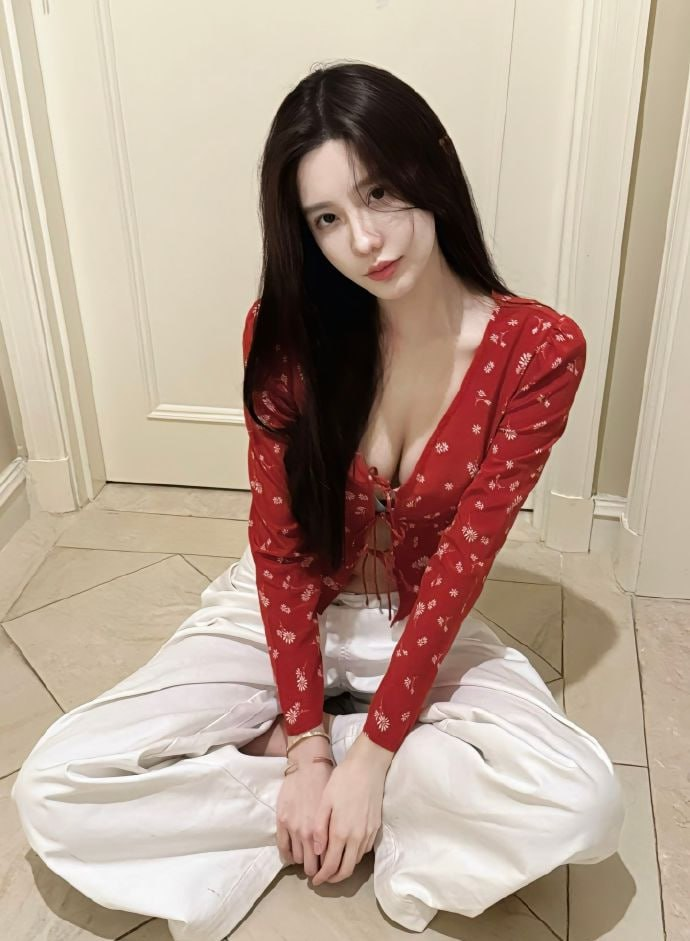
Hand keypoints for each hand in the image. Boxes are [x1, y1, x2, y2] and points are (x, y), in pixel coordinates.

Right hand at [276, 735, 333, 878]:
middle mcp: (308, 833)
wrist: (309, 765)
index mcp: (324, 830)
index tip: (328, 869)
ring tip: (305, 857)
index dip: (328, 868)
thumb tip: (339, 849)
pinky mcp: (281, 822)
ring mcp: (293, 828)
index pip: (326, 861)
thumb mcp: (336, 809)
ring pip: (296, 859)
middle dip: (315, 869)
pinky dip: (287, 855)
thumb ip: (336, 830)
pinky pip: (283, 848)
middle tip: (317, 867)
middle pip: (310, 865)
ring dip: (301, 861)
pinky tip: (292, 854)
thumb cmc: (327, 784)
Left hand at [311, 734, 392, 885]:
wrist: (368, 766)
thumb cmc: (343, 780)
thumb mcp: (325, 801)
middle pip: (347, 870)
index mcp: (341, 832)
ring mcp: (369, 833)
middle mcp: (357, 837)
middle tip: (323, 878)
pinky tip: (346, 848)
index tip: (314, 880)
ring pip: (356, 860)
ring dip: (344, 867)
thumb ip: (320, 828)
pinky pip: (364, 849)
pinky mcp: (376, 827)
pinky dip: (354, 855)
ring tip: (332, 863)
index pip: (332, 866)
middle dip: (334, 878)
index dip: (322, 877)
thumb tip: (317, 851)